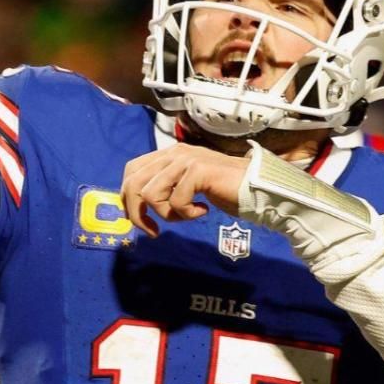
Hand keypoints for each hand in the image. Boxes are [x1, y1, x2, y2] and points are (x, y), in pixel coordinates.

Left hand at [120, 145, 248, 236]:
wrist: (255, 187)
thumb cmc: (223, 190)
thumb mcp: (186, 186)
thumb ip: (164, 187)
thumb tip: (136, 207)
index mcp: (168, 154)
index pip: (131, 170)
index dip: (128, 198)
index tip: (142, 221)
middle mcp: (174, 153)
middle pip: (134, 183)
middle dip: (138, 214)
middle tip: (154, 231)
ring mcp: (186, 160)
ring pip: (151, 194)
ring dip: (167, 214)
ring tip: (187, 215)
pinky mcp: (198, 171)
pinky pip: (176, 201)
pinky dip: (187, 214)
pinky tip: (204, 210)